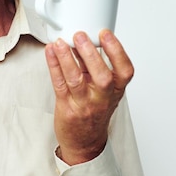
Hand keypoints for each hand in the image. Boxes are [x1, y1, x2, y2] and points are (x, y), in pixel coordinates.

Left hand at [45, 30, 133, 164]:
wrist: (85, 142)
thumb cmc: (95, 112)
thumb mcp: (105, 91)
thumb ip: (96, 66)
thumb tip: (85, 38)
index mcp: (117, 90)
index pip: (125, 71)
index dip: (117, 51)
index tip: (105, 34)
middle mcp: (103, 98)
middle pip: (102, 76)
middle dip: (91, 54)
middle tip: (80, 35)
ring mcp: (84, 104)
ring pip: (76, 80)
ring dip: (67, 58)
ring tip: (61, 43)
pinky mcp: (67, 108)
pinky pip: (59, 84)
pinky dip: (54, 66)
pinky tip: (51, 52)